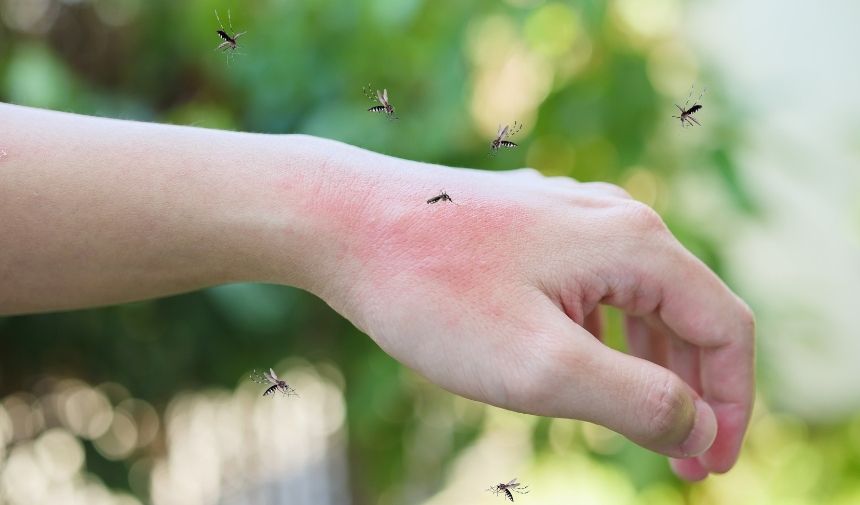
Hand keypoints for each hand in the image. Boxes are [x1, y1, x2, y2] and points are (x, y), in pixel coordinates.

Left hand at [297, 150, 754, 479]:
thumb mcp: (541, 367)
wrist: (343, 223)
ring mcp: (568, 217)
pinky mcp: (530, 227)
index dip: (733, 404)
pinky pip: (593, 288)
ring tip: (637, 424)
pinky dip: (605, 337)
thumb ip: (636, 401)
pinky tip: (581, 367)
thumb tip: (697, 426)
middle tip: (680, 460)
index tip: (712, 466)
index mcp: (634, 244)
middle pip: (688, 312)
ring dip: (650, 367)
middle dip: (694, 391)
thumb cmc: (434, 292)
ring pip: (639, 301)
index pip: (726, 328)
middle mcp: (612, 218)